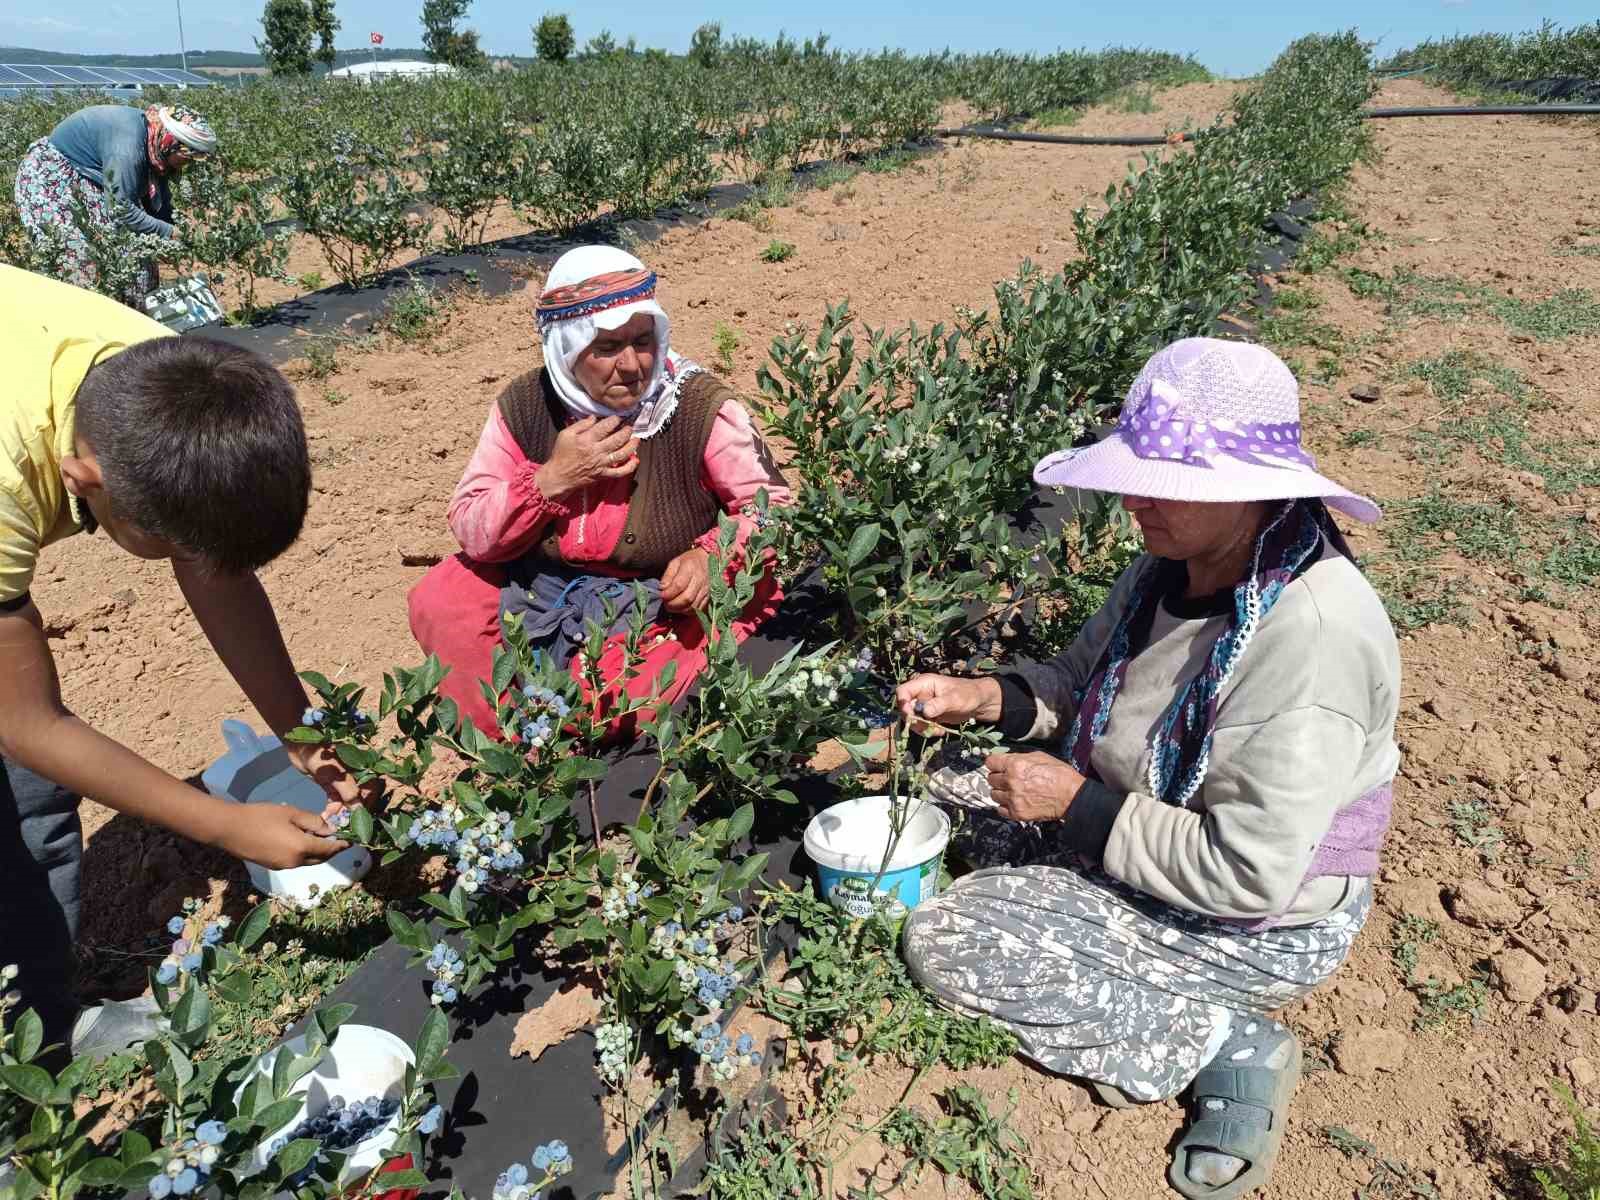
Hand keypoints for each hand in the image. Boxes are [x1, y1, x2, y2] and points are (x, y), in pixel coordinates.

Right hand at [217, 802, 348, 868]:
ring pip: (308, 861)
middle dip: (331, 849)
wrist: (229, 829)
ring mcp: (283, 866)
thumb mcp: (291, 813)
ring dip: (317, 851)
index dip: (341, 844)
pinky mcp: (273, 866)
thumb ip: (313, 822)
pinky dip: (304, 853)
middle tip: (338, 838)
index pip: (329, 849)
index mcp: (302, 848)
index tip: (352, 840)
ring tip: (320, 837)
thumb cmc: (261, 816)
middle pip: (321, 858)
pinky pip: (296, 861)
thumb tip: (330, 829)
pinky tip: (301, 840)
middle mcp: (295, 862)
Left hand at [285, 742, 382, 823]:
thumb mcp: (335, 774)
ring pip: (347, 803)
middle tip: (342, 823)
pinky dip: (332, 810)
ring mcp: (343, 782)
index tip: (358, 817)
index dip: (367, 804)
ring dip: (341, 813)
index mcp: (363, 768)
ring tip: (332, 821)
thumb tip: (359, 810)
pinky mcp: (332, 786)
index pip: (372, 790)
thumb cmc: (320, 756)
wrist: (299, 746)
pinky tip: (326, 816)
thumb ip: (348, 791)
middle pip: (360, 798)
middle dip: (352, 812)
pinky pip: (336, 802)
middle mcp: (356, 776)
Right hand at [540, 415, 638, 498]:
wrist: (559, 476)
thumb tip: (594, 417)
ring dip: (632, 446)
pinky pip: (620, 472)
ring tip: (636, 439)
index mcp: (586, 440)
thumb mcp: (565, 434)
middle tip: (630, 426)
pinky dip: (630, 467)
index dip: (614, 420)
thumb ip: (580, 425)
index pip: (605, 427)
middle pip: (617, 439)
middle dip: (626, 431)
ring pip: (622, 454)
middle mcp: (596, 452)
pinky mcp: (604, 475)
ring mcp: (602, 464)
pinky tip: (635, 460)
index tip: (618, 417)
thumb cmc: (561, 455)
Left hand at [660, 547, 711, 613]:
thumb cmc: (690, 561)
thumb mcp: (675, 563)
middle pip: (686, 598)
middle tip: (665, 603)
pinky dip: (688, 611)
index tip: (661, 595)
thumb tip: (662, 589)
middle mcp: (701, 579)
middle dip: (673, 604)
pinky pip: (699, 609)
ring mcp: (707, 589)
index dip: (668, 594)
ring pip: (693, 606)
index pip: (679, 585)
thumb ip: (668, 576)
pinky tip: (682, 607)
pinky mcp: (710, 597)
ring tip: (672, 606)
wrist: (708, 560)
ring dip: (680, 609)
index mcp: (690, 568)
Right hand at [895, 674, 1002, 732]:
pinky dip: (928, 730)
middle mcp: (921, 693)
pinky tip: (940, 731)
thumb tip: (925, 712)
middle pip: (905, 708)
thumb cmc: (969, 694)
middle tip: (927, 727)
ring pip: (912, 719)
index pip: (903, 691)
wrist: (980, 703)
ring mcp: (924, 705)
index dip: (903, 704)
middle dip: (914, 720)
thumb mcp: (955, 698)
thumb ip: (939, 704)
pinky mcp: (929, 715)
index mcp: (924, 683)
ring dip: (922, 728)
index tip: (911, 716)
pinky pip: (921, 725)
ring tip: (938, 730)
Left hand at [985, 751, 1084, 822]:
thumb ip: (1019, 757)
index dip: (995, 763)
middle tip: (1007, 778)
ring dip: (1001, 792)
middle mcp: (1011, 782)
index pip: (990, 762)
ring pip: (993, 794)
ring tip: (1012, 791)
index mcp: (1015, 765)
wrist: (1071, 796)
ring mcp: (1013, 799)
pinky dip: (1005, 806)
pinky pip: (1000, 809)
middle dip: (998, 777)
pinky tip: (1014, 801)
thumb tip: (1007, 758)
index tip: (996, 765)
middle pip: (990, 778)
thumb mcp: (1040, 756)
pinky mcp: (1017, 813)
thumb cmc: (1060, 776)